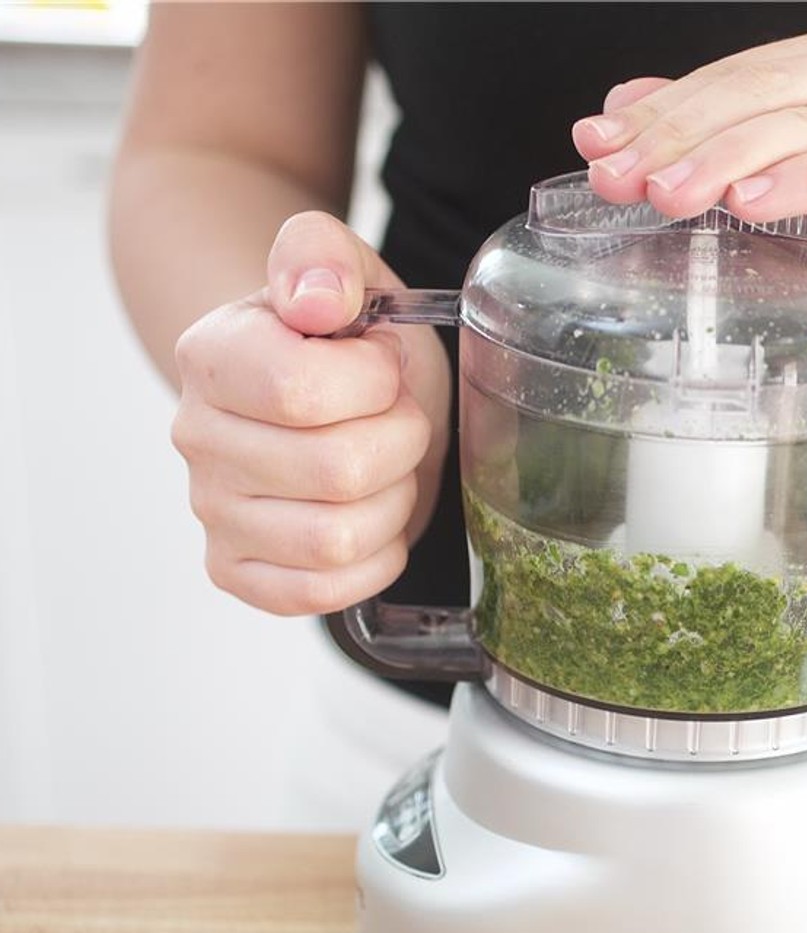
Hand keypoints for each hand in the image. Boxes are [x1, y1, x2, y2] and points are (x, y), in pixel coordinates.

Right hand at [171, 212, 451, 614]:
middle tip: (396, 419)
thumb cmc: (347, 344)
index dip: (376, 381)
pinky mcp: (237, 571)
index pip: (301, 390)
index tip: (383, 364)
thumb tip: (316, 296)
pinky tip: (374, 517)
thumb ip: (324, 256)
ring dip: (392, 501)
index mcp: (213, 355)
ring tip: (386, 466)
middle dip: (400, 442)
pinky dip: (374, 560)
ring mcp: (212, 512)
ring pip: (338, 539)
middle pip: (337, 471)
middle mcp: (197, 437)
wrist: (329, 398)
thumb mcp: (352, 277)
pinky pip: (322, 593)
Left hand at [570, 22, 806, 376]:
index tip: (598, 148)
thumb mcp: (787, 188)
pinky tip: (753, 204)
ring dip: (730, 158)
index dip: (661, 109)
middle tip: (623, 178)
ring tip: (671, 196)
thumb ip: (716, 142)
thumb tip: (618, 114)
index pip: (736, 72)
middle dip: (682, 135)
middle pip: (765, 90)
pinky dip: (806, 183)